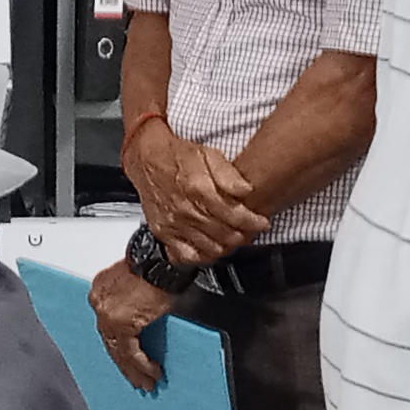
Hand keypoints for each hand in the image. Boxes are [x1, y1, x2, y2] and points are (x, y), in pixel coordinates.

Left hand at [89, 261, 173, 391]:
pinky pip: (130, 352)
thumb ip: (135, 303)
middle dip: (126, 363)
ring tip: (146, 382)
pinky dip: (142, 365)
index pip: (108, 326)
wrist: (161, 257)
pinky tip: (151, 372)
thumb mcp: (140, 283)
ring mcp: (107, 314)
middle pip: (111, 341)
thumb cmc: (157, 262)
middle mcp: (100, 301)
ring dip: (135, 369)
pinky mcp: (121, 323)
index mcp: (102, 290)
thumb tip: (143, 319)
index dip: (119, 345)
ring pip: (119, 350)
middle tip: (137, 378)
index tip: (126, 358)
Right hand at [123, 121, 268, 264]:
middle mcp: (186, 209)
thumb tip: (246, 190)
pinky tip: (211, 248)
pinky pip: (186, 254)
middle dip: (243, 235)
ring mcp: (173, 223)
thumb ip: (228, 174)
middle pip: (224, 234)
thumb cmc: (178, 155)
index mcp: (199, 188)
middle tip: (251, 231)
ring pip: (209, 246)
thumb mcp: (208, 154)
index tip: (262, 222)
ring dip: (227, 245)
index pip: (235, 215)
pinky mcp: (163, 231)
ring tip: (235, 238)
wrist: (147, 158)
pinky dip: (202, 255)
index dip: (253, 222)